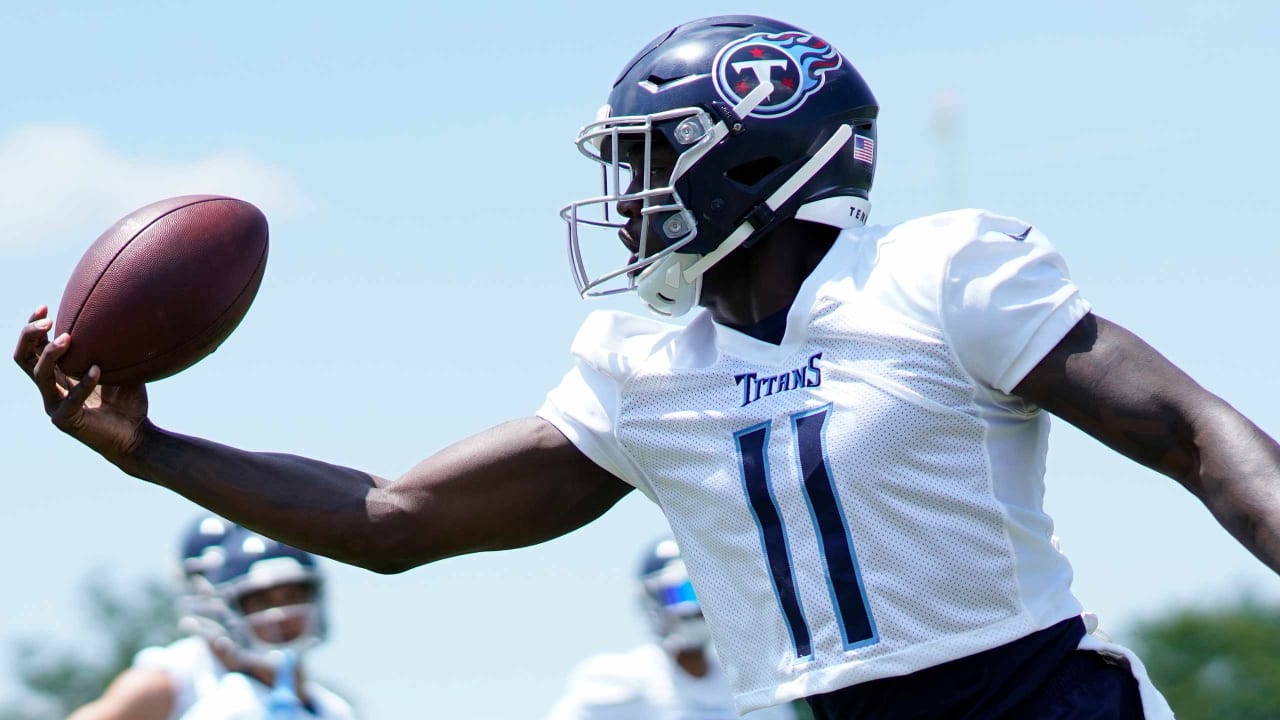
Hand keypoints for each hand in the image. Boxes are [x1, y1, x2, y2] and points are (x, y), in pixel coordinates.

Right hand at [14, 306, 149, 460]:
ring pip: (39, 374)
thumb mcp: (121, 367)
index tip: (44, 307)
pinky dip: (83, 383)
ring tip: (68, 339)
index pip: (34, 347)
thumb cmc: (128, 400)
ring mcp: (55, 404)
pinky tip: (97, 370)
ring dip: (51, 354)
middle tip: (47, 321)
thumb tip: (125, 315)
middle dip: (30, 335)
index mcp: (59, 373)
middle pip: (23, 357)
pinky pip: (69, 399)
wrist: (137, 436)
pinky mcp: (65, 420)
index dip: (33, 327)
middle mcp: (51, 387)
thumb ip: (114, 348)